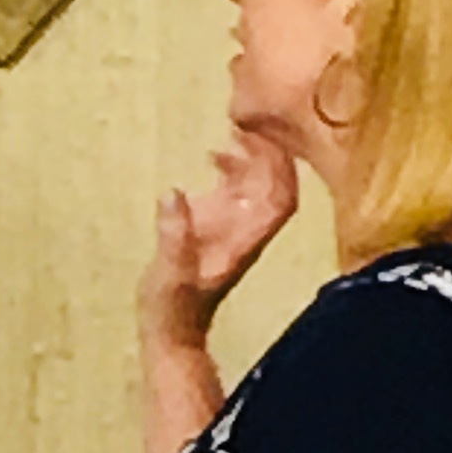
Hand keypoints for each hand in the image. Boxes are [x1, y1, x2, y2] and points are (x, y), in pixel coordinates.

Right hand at [142, 131, 298, 342]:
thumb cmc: (173, 310)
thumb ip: (174, 235)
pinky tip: (211, 155)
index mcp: (246, 241)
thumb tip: (173, 193)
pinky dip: (230, 167)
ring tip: (234, 130)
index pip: (281, 199)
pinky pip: (234, 189)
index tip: (266, 138)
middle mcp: (246, 230)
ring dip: (252, 155)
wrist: (170, 331)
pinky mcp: (216, 225)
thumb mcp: (170, 274)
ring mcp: (234, 227)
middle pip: (275, 183)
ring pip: (258, 183)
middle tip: (251, 121)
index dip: (280, 168)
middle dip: (269, 151)